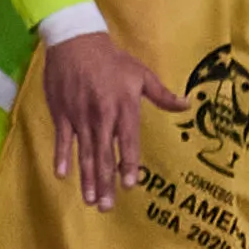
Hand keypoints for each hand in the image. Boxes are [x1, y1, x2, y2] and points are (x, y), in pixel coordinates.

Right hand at [43, 29, 181, 211]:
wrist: (75, 41)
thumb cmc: (111, 59)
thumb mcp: (140, 74)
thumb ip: (162, 95)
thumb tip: (187, 105)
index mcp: (123, 108)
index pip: (128, 142)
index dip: (129, 164)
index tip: (130, 184)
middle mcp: (102, 116)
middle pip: (104, 155)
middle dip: (106, 183)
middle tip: (107, 207)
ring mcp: (79, 116)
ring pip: (84, 153)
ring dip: (87, 178)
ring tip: (90, 200)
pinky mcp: (62, 113)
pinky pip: (62, 140)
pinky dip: (62, 157)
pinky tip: (62, 175)